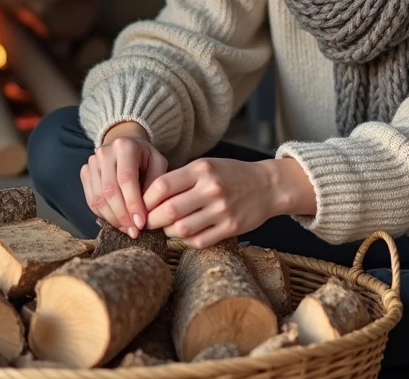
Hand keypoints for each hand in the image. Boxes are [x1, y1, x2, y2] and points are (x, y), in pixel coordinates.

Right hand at [80, 122, 168, 237]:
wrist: (126, 144)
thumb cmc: (145, 157)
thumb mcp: (158, 164)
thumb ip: (155, 184)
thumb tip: (148, 212)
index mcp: (124, 146)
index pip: (126, 179)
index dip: (133, 203)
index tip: (141, 223)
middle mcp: (104, 153)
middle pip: (109, 191)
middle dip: (122, 215)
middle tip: (134, 231)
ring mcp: (91, 163)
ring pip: (97, 198)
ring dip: (113, 218)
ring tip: (127, 229)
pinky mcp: (85, 173)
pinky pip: (91, 200)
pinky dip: (103, 215)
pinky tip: (117, 222)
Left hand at [142, 158, 286, 248]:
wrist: (268, 186)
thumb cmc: (231, 175)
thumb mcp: (206, 166)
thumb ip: (180, 179)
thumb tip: (147, 198)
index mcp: (202, 169)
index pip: (162, 186)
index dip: (146, 200)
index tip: (141, 206)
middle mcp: (211, 188)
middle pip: (169, 210)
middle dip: (152, 220)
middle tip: (148, 222)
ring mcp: (222, 210)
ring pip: (181, 229)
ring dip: (168, 232)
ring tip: (168, 228)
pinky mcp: (231, 228)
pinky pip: (199, 241)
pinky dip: (187, 240)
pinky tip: (187, 234)